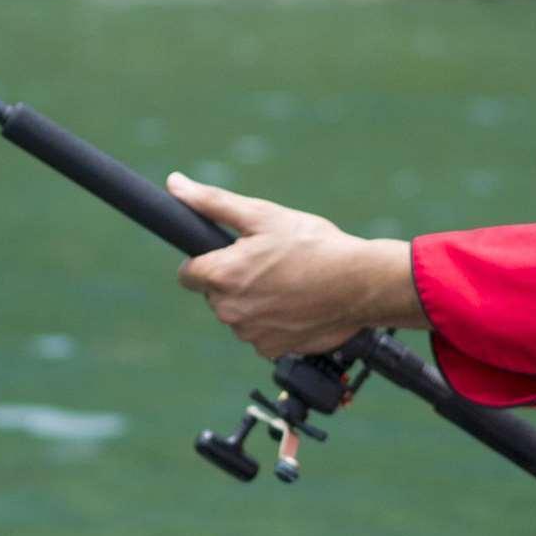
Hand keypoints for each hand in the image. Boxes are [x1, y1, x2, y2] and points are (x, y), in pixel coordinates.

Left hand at [169, 174, 423, 356]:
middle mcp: (229, 310)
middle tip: (268, 264)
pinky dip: (272, 321)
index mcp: (222, 276)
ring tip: (287, 283)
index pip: (187, 274)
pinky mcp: (270, 350)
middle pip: (214, 294)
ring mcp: (249, 333)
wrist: (360, 284)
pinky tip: (295, 304)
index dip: (207, 260)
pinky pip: (259, 333)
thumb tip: (175, 184)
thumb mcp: (262, 215)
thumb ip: (212, 202)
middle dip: (233, 279)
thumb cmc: (314, 246)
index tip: (230, 254)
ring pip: (237, 314)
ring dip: (253, 301)